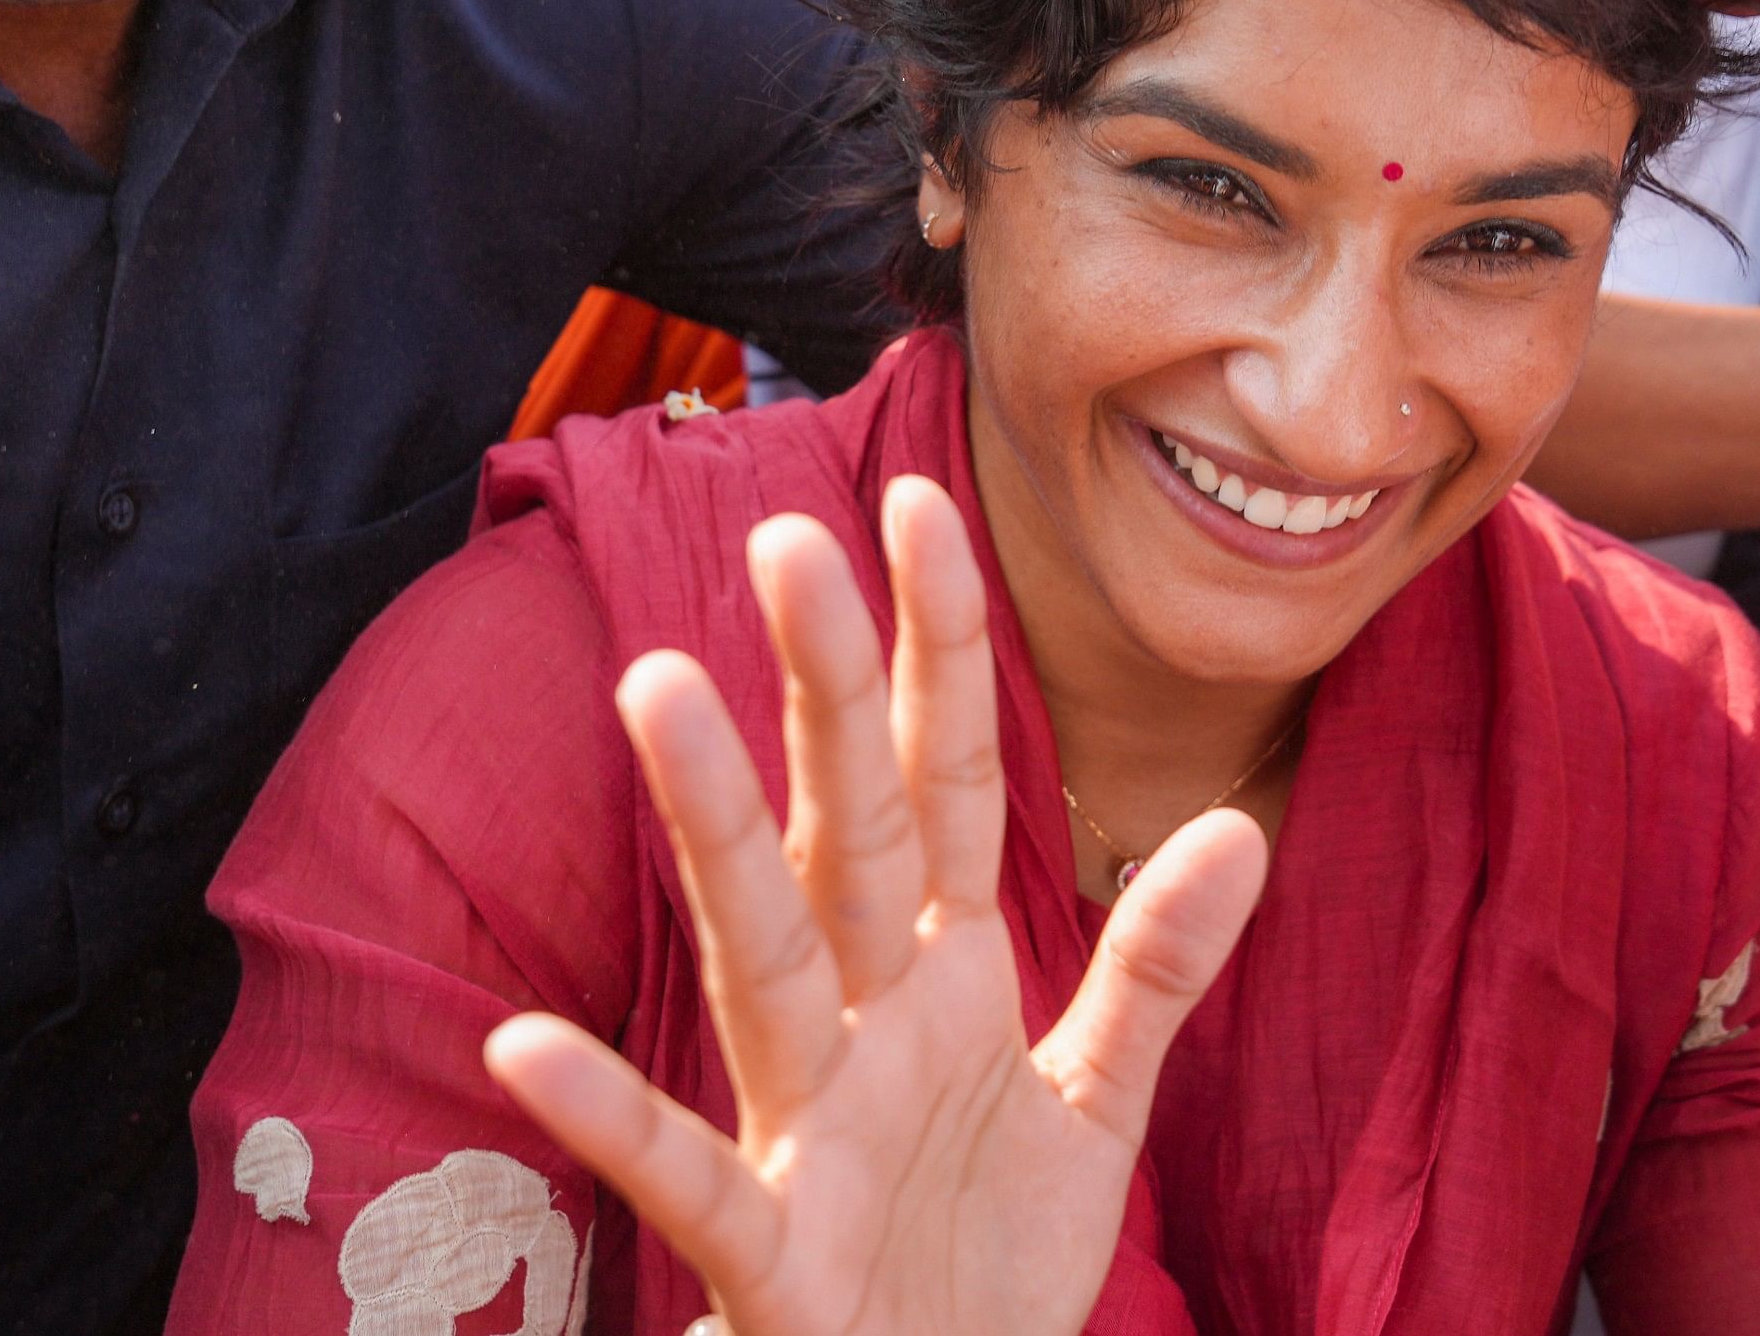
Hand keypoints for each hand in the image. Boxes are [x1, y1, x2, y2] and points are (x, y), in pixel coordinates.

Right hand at [484, 478, 1268, 1335]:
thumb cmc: (987, 1261)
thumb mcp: (1095, 1103)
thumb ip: (1151, 966)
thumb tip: (1236, 822)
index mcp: (942, 976)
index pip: (947, 780)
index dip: (942, 650)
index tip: (923, 501)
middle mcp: (860, 1023)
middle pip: (845, 832)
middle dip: (823, 691)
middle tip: (789, 536)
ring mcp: (805, 1128)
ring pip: (757, 954)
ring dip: (711, 829)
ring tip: (657, 686)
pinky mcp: (772, 1252)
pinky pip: (687, 1176)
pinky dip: (610, 1117)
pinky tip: (524, 1052)